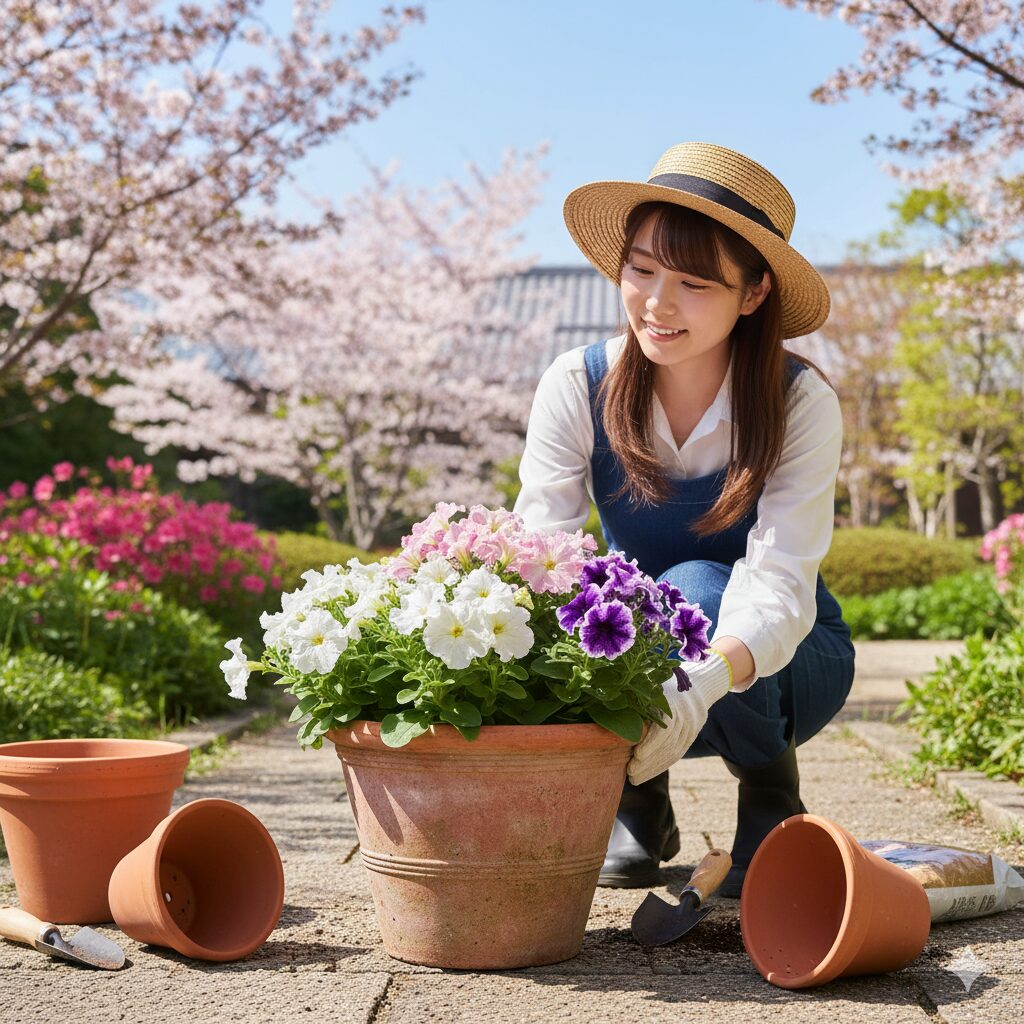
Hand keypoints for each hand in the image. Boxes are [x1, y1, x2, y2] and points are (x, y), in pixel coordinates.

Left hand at [627, 655, 731, 784]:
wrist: (698, 687)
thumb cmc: (664, 683)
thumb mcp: (652, 683)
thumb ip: (637, 695)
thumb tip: (610, 702)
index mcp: (674, 702)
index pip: (666, 728)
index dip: (652, 743)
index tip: (636, 755)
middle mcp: (685, 717)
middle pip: (667, 744)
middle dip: (649, 762)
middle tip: (630, 773)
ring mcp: (690, 730)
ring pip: (672, 753)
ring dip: (653, 768)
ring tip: (634, 778)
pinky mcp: (690, 738)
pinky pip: (677, 755)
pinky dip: (661, 765)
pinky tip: (647, 773)